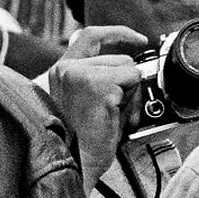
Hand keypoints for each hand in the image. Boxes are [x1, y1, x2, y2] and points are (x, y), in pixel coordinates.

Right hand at [50, 26, 149, 187]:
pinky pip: (132, 80)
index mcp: (61, 71)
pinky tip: (114, 116)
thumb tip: (127, 67)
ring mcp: (80, 74)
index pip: (89, 35)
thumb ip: (96, 79)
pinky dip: (131, 101)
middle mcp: (67, 68)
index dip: (116, 33)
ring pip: (128, 69)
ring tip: (112, 115)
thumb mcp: (83, 103)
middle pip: (119, 58)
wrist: (72, 164)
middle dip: (128, 82)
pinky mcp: (97, 85)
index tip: (137, 39)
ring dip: (130, 93)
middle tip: (117, 109)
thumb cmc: (79, 142)